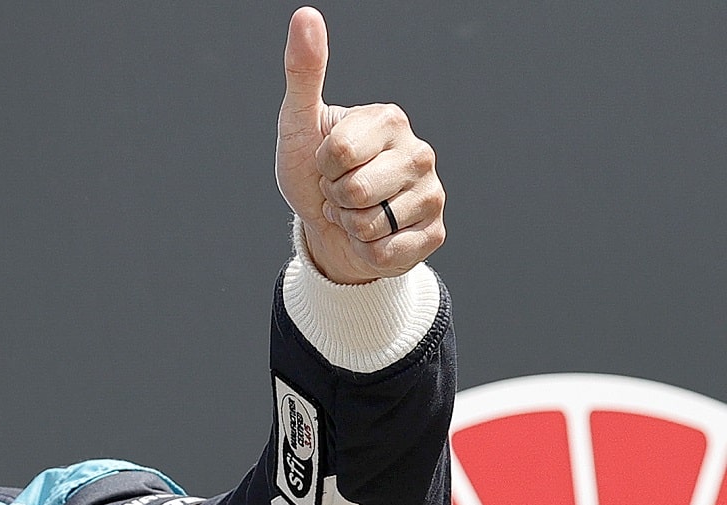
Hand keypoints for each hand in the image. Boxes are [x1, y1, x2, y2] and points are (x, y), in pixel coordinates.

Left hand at [275, 7, 444, 283]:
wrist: (325, 227)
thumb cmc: (312, 171)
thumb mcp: (298, 123)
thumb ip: (303, 72)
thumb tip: (305, 15)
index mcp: (390, 120)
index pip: (339, 152)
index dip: (321, 166)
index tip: (326, 163)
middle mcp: (419, 152)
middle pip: (356, 191)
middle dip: (334, 198)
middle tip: (339, 192)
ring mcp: (431, 193)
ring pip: (371, 225)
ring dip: (350, 227)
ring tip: (355, 212)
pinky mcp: (434, 233)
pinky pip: (386, 253)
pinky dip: (366, 251)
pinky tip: (372, 236)